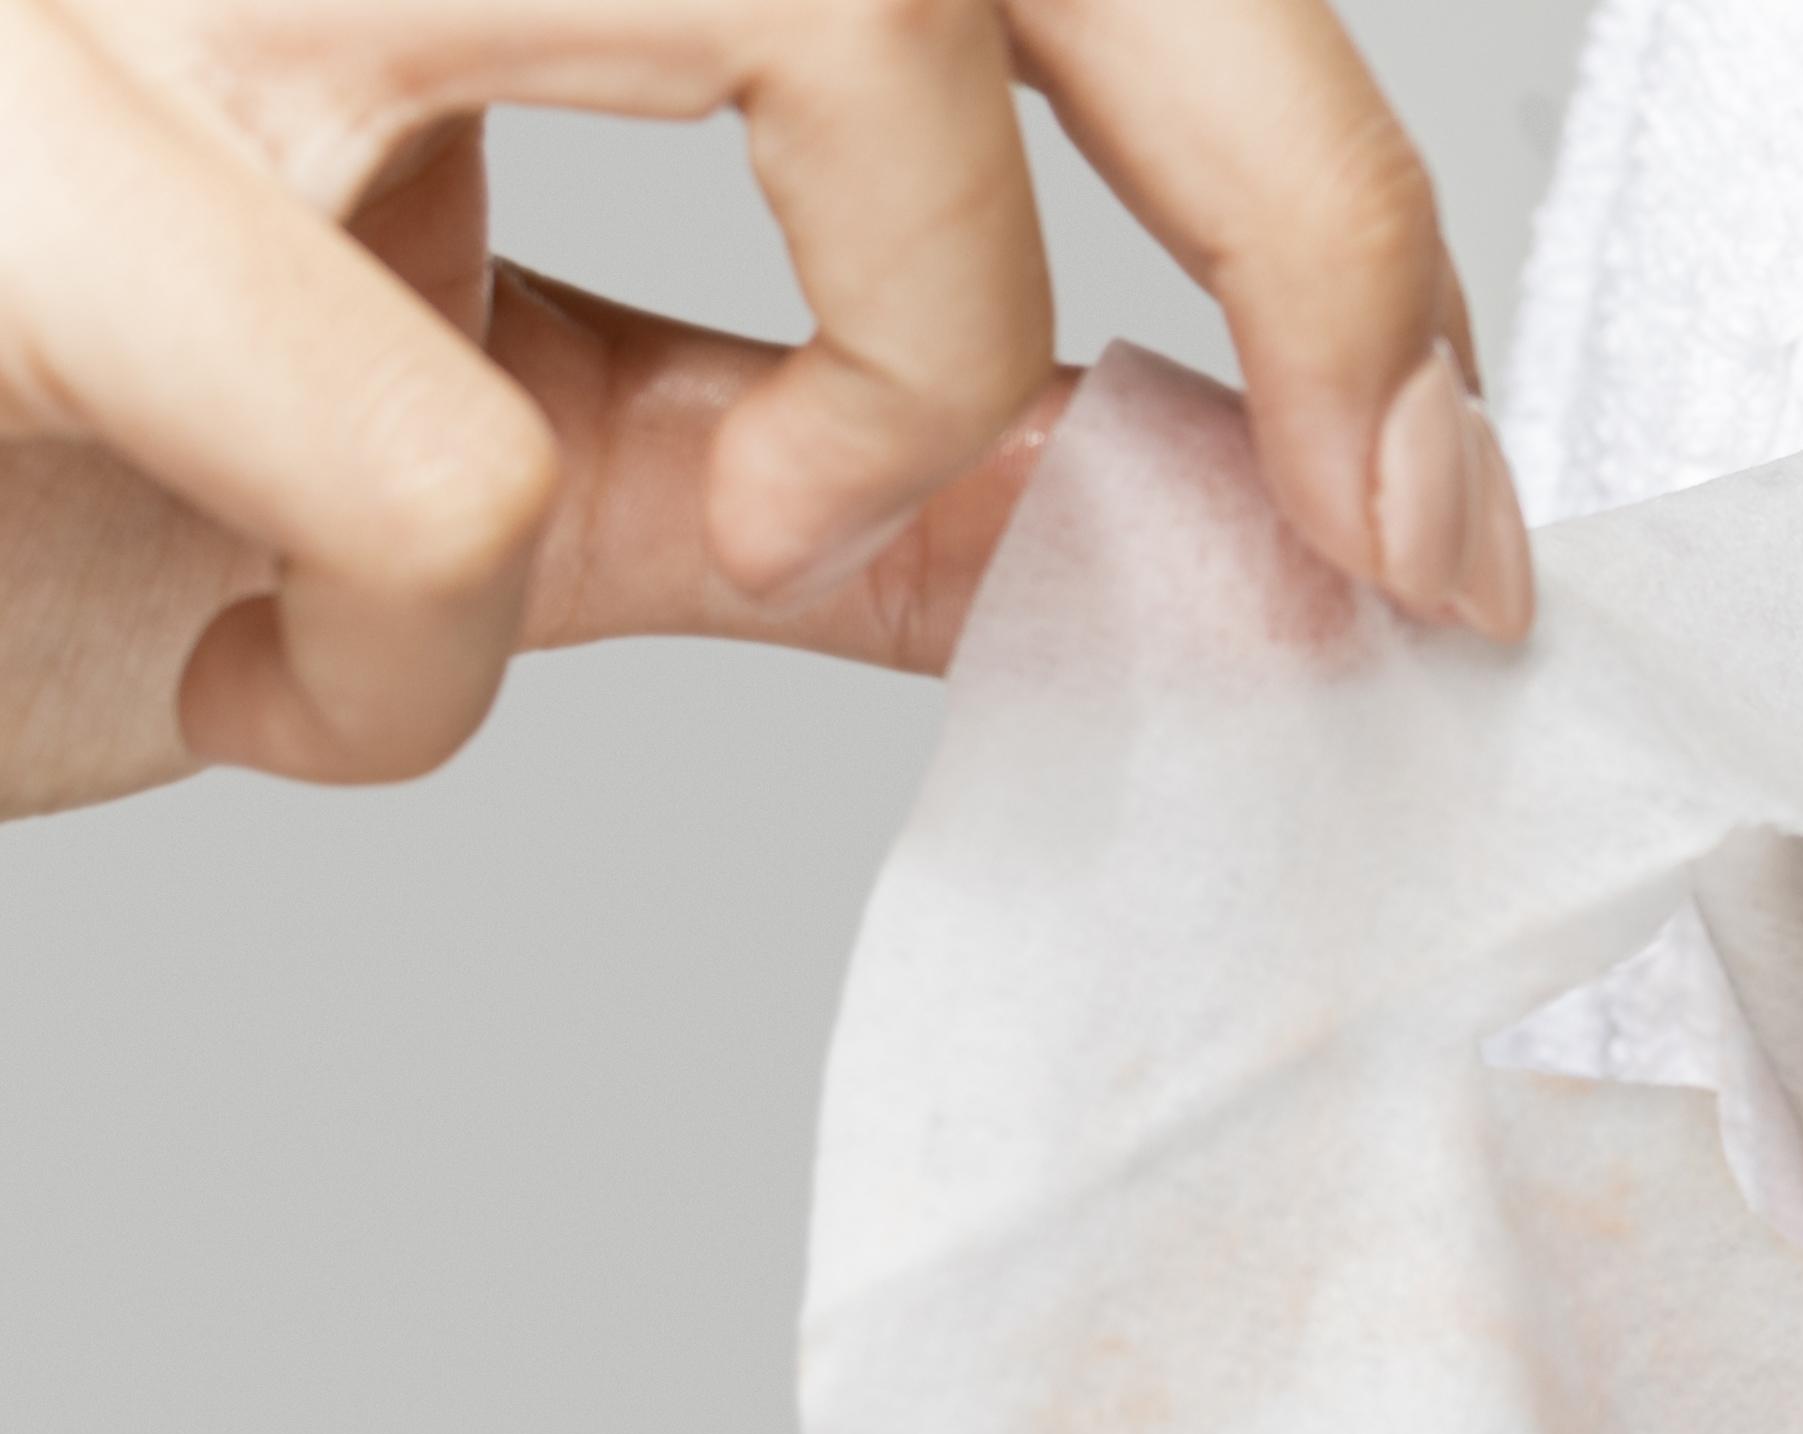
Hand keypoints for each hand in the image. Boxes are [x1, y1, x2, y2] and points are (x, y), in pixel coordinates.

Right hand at [0, 0, 1525, 818]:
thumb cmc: (28, 444)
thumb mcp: (500, 432)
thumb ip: (834, 444)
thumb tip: (1222, 514)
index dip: (1315, 161)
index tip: (1433, 485)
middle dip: (1293, 200)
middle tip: (1357, 524)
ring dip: (891, 361)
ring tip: (678, 540)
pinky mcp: (8, 155)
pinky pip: (455, 454)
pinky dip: (429, 674)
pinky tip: (269, 682)